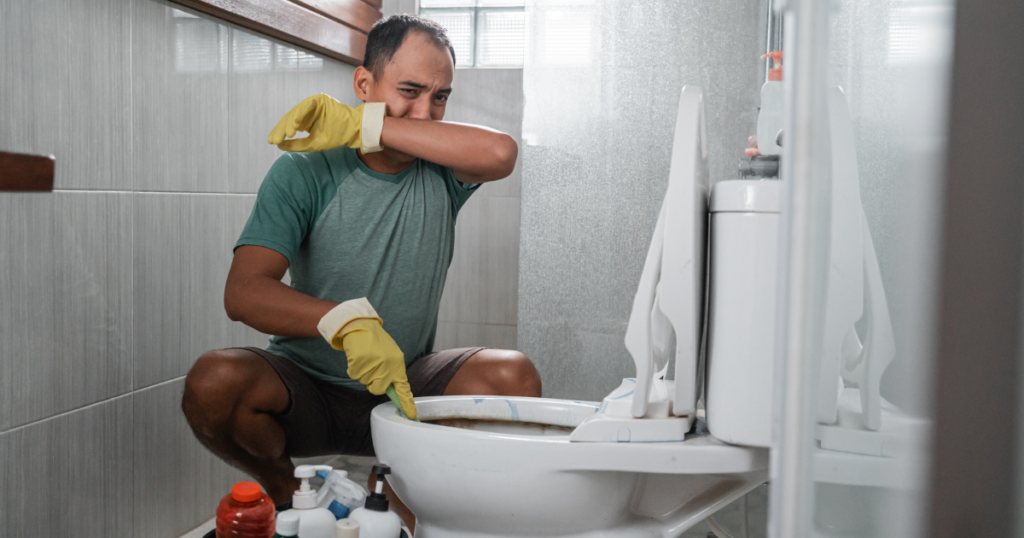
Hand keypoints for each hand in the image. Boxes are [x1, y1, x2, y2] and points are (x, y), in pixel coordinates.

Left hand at [268, 94, 384, 152]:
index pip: (289, 125)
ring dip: (290, 122)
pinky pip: (306, 105)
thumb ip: (297, 144)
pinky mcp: (319, 99)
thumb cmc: (337, 136)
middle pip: (290, 118)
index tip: (272, 141)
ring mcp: (313, 104)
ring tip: (287, 133)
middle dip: (282, 129)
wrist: (355, 130)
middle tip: (274, 139)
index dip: (280, 132)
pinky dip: (300, 114)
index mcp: (306, 121)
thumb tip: (278, 145)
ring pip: (296, 112)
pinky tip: (295, 124)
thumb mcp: (314, 144)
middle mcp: (307, 111)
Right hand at [340, 319, 416, 419]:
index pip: (404, 387)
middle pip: (377, 389)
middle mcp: (387, 365)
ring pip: (364, 381)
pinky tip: (357, 356)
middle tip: (372, 366)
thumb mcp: (391, 355)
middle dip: (372, 382)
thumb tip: (390, 389)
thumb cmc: (376, 343)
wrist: (361, 325)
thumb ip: (392, 372)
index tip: (412, 416)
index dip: (407, 403)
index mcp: (398, 364)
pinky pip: (353, 374)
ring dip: (362, 372)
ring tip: (365, 357)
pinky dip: (353, 367)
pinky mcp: (359, 361)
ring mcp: (373, 363)